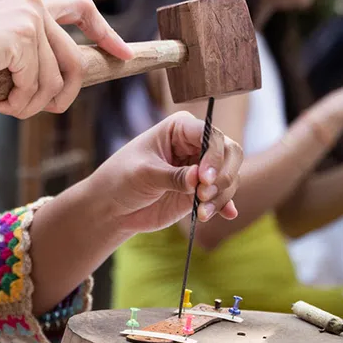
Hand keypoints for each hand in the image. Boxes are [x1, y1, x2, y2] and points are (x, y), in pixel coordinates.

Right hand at [0, 0, 131, 117]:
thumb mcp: (0, 54)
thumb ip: (31, 58)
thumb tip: (59, 88)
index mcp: (28, 4)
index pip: (82, 8)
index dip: (106, 33)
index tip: (122, 54)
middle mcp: (33, 5)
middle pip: (74, 60)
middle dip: (64, 95)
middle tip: (43, 111)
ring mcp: (30, 20)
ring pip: (55, 80)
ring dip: (31, 106)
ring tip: (5, 108)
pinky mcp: (23, 38)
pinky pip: (37, 87)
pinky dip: (18, 105)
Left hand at [86, 110, 243, 238]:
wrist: (113, 206)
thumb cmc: (122, 179)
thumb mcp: (145, 174)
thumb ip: (173, 176)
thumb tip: (199, 177)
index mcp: (180, 128)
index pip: (210, 135)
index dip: (214, 155)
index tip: (204, 178)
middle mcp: (196, 144)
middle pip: (229, 152)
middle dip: (222, 175)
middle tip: (204, 195)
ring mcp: (201, 168)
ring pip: (229, 176)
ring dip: (221, 195)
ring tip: (203, 213)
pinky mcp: (202, 190)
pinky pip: (223, 195)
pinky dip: (224, 205)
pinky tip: (227, 214)